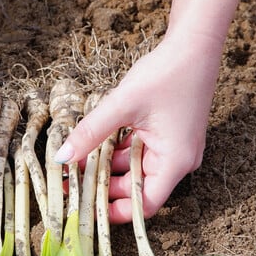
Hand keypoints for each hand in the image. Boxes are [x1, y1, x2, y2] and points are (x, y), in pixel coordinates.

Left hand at [56, 32, 219, 222]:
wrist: (194, 43)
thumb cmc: (166, 73)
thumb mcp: (121, 105)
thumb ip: (91, 132)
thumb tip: (61, 158)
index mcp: (175, 161)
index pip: (145, 204)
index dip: (115, 212)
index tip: (86, 212)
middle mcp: (178, 160)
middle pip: (136, 189)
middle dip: (102, 188)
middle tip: (69, 186)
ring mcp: (172, 147)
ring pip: (133, 170)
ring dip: (105, 169)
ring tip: (72, 169)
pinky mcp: (165, 135)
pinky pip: (137, 153)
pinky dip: (115, 153)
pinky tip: (89, 149)